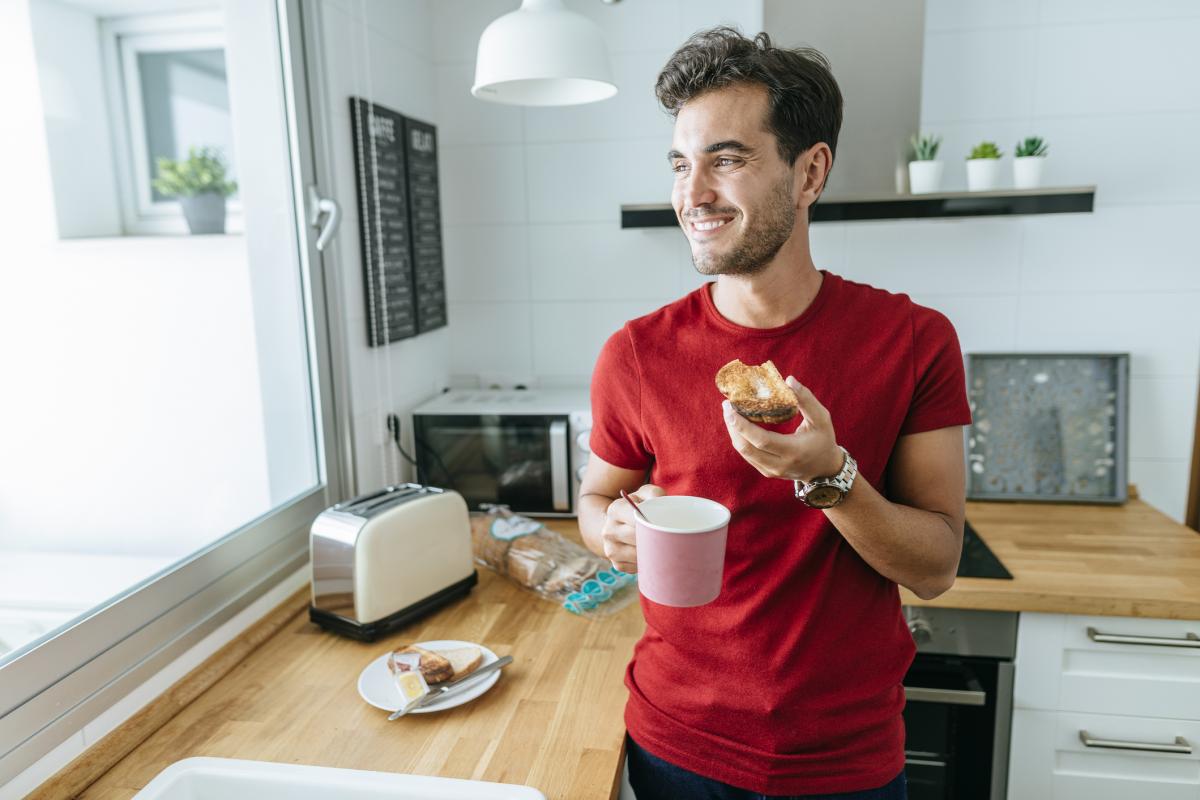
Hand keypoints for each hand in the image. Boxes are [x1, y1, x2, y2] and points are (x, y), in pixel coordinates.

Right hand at [601, 484, 664, 572]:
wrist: (621, 523)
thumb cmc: (639, 507)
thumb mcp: (645, 494)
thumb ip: (654, 494)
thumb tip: (661, 503)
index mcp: (615, 510)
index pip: (636, 519)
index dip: (653, 523)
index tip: (665, 524)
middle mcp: (608, 530)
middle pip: (638, 539)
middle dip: (656, 539)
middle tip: (669, 536)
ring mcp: (611, 549)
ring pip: (639, 556)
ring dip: (654, 552)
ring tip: (662, 544)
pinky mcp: (617, 564)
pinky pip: (638, 567)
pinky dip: (648, 562)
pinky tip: (651, 552)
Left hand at [722, 376, 842, 482]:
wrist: (825, 469)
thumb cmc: (824, 439)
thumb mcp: (821, 418)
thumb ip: (806, 400)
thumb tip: (788, 380)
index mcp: (794, 451)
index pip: (761, 440)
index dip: (742, 425)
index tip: (730, 407)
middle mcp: (780, 465)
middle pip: (746, 447)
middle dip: (732, 426)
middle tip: (727, 405)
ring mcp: (771, 471)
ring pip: (744, 452)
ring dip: (734, 431)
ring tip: (730, 412)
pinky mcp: (767, 472)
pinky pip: (748, 455)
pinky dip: (741, 439)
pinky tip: (739, 424)